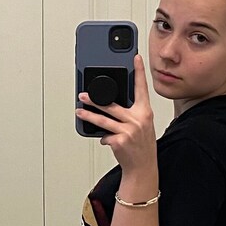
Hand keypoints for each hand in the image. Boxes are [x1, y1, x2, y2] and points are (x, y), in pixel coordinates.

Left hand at [77, 54, 156, 171]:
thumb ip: (132, 113)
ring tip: (80, 112)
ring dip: (88, 115)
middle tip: (83, 95)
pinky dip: (103, 138)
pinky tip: (105, 140)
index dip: (139, 72)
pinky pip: (105, 135)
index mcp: (145, 112)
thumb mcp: (143, 126)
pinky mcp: (120, 142)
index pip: (141, 88)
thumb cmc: (142, 146)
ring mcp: (129, 131)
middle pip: (111, 105)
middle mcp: (138, 120)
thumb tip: (112, 104)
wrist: (143, 167)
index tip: (135, 58)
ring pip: (103, 120)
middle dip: (94, 100)